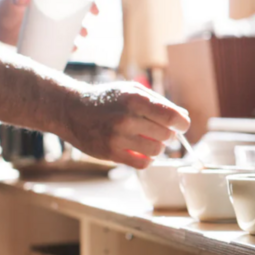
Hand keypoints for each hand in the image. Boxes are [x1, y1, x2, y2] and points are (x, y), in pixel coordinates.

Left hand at [0, 0, 99, 46]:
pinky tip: (73, 49)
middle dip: (88, 18)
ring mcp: (52, 22)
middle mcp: (56, 7)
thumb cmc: (4, 4)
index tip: (96, 4)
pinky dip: (71, 45)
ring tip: (79, 40)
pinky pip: (65, 41)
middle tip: (89, 25)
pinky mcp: (48, 35)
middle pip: (79, 11)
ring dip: (82, 34)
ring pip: (74, 27)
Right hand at [60, 82, 190, 168]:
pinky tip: (140, 151)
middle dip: (168, 135)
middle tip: (159, 131)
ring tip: (148, 139)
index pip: (172, 116)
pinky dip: (147, 159)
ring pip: (157, 151)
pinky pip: (143, 164)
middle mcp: (126, 118)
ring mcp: (117, 137)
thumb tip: (183, 117)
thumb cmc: (107, 99)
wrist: (71, 110)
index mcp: (135, 99)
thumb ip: (159, 102)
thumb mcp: (131, 90)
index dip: (182, 123)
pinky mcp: (110, 154)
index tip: (180, 125)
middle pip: (166, 135)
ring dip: (158, 147)